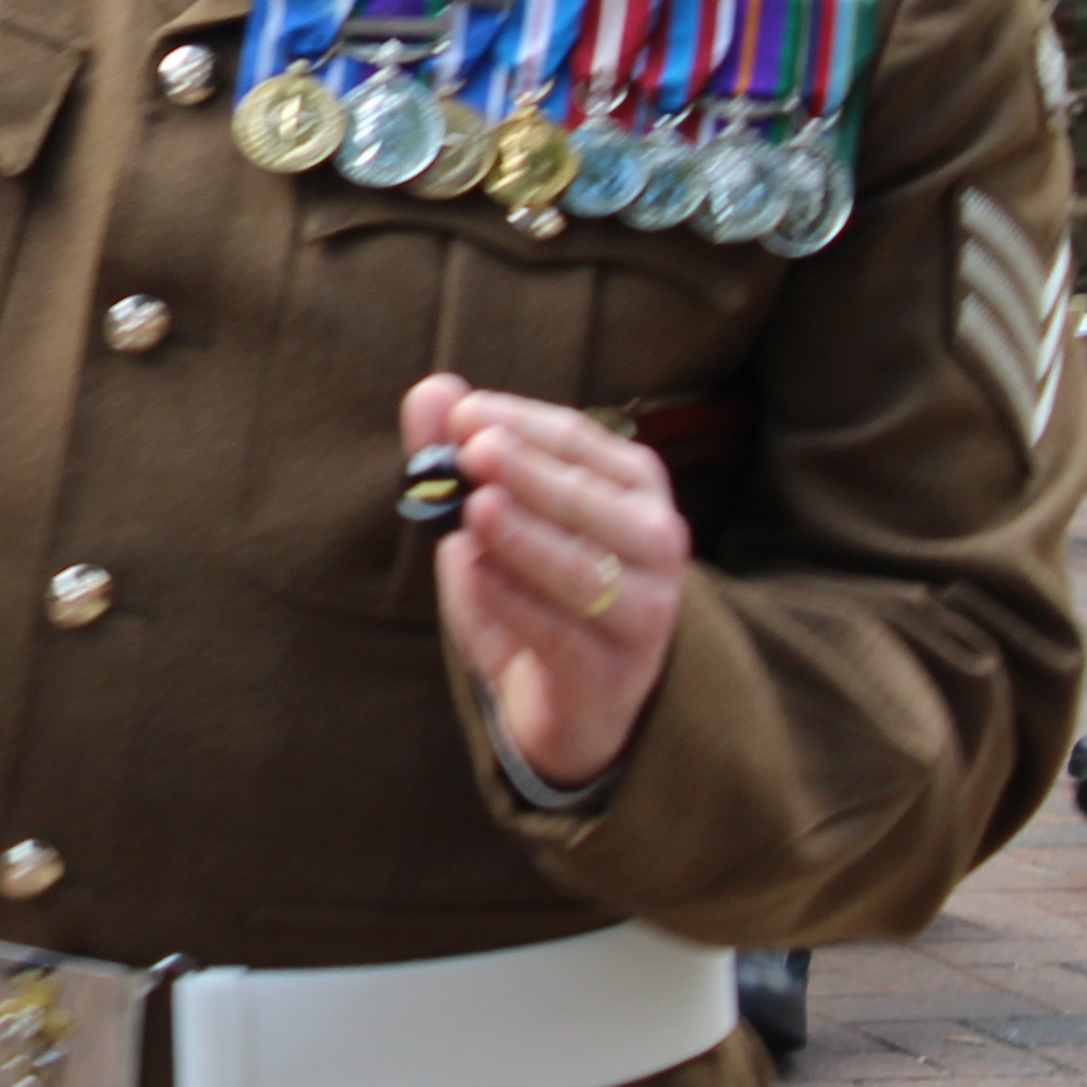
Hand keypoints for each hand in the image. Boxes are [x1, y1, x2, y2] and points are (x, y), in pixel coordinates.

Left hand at [403, 372, 685, 792]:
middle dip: (529, 473)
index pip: (578, 441)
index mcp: (631, 486)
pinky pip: (559, 635)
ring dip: (525, 537)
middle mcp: (654, 542)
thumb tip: (432, 389)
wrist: (567, 697)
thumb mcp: (488, 514)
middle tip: (474, 451)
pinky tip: (473, 571)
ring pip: (584, 571)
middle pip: (589, 501)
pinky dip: (513, 601)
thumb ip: (457, 454)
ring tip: (475, 510)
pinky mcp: (611, 673)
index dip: (521, 424)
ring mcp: (644, 612)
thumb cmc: (531, 585)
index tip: (464, 414)